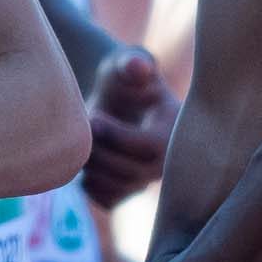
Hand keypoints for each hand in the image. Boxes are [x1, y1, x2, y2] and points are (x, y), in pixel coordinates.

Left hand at [83, 46, 173, 203]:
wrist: (115, 99)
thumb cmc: (124, 76)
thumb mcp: (128, 62)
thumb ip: (133, 62)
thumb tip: (138, 67)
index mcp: (177, 131)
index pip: (148, 147)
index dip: (115, 134)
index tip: (93, 116)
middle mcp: (169, 163)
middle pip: (129, 172)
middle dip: (98, 148)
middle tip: (84, 127)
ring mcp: (148, 182)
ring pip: (115, 188)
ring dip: (91, 164)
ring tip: (86, 138)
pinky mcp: (127, 194)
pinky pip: (106, 199)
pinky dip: (89, 181)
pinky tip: (90, 156)